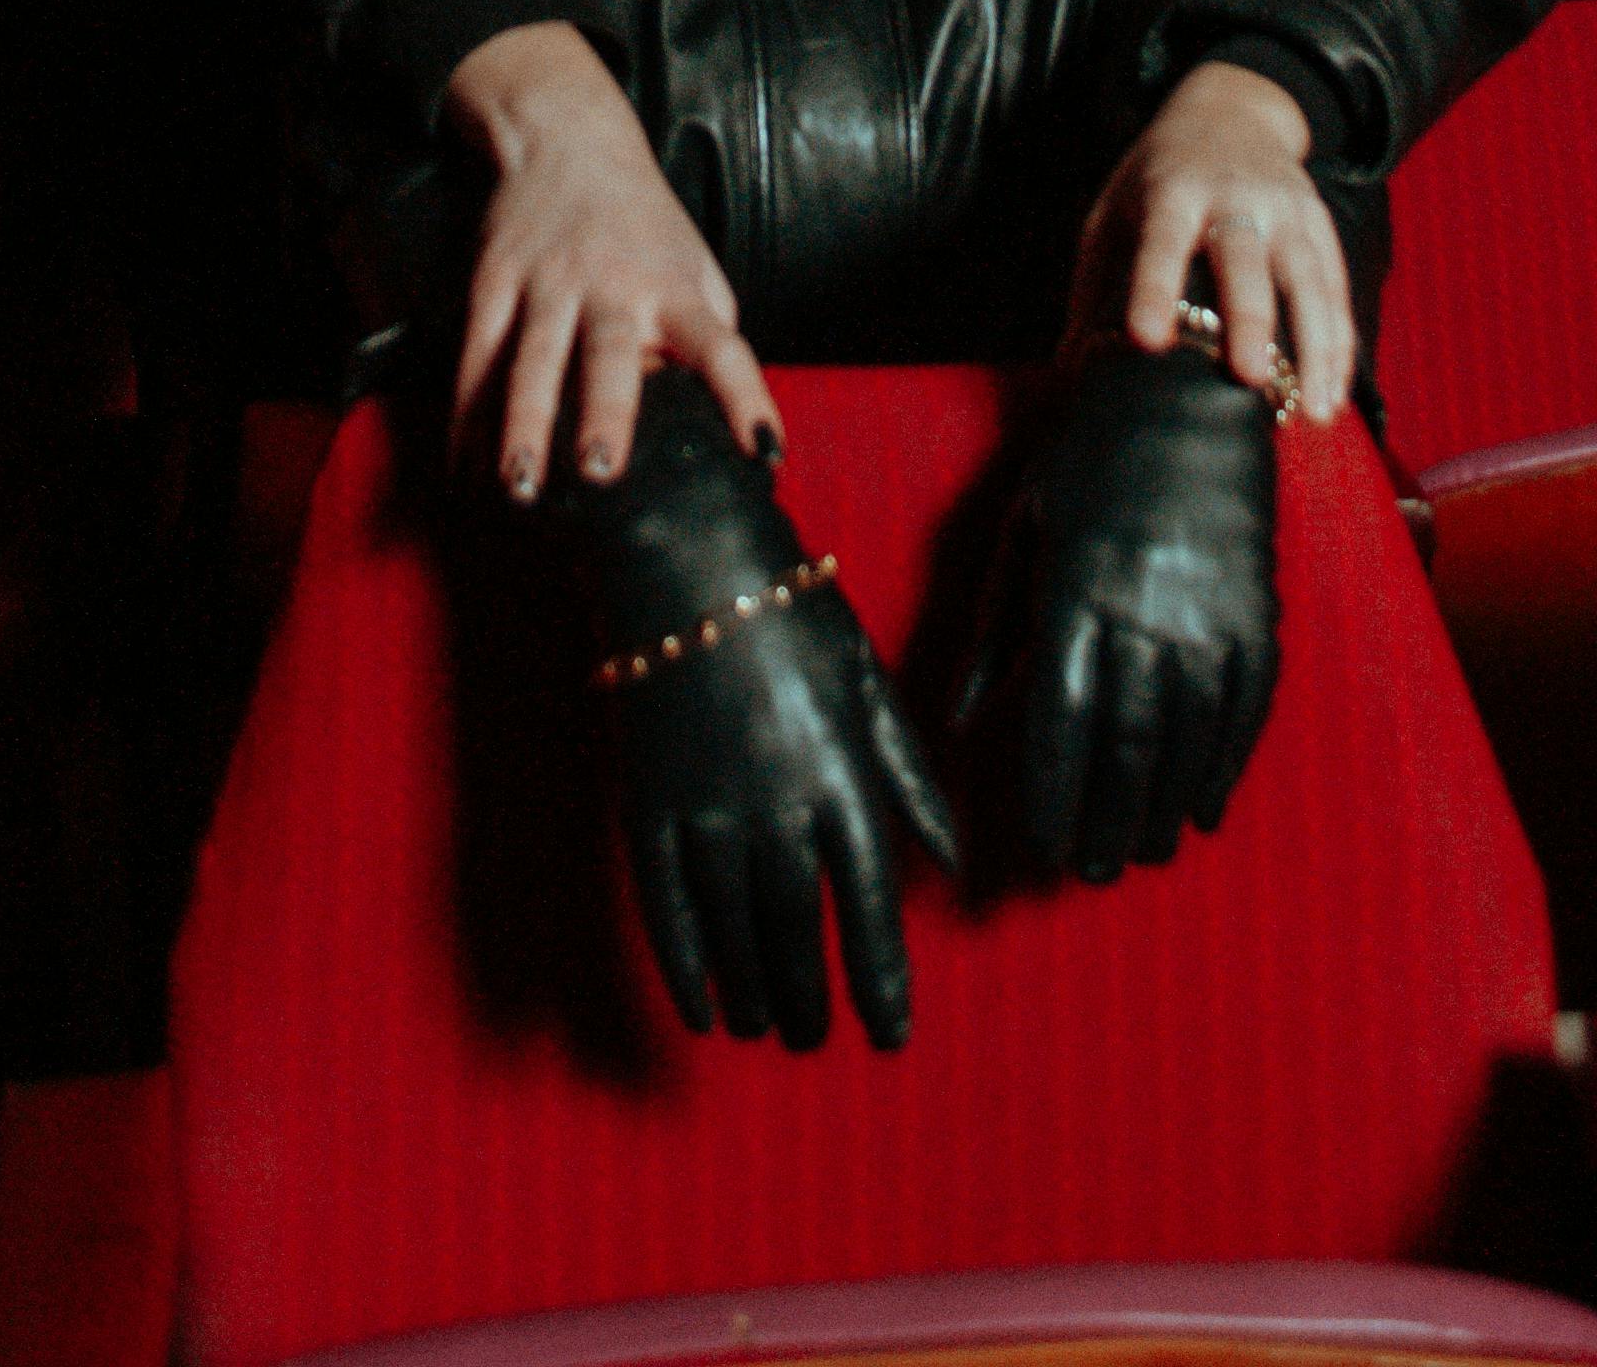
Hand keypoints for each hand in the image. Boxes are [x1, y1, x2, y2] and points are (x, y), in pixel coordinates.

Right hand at [446, 23, 779, 496]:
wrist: (569, 139)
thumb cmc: (644, 224)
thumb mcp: (695, 264)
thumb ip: (710, 331)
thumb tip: (717, 415)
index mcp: (675, 288)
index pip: (722, 346)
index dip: (746, 397)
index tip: (764, 449)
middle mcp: (614, 285)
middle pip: (611, 352)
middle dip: (605, 412)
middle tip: (599, 472)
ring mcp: (548, 281)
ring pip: (533, 358)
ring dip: (523, 425)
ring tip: (518, 486)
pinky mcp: (495, 279)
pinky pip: (476, 355)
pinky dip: (466, 416)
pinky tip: (462, 469)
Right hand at [560, 374, 956, 1050]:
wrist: (686, 559)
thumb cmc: (792, 616)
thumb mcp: (870, 685)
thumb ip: (909, 778)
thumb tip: (949, 862)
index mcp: (840, 771)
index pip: (867, 902)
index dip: (879, 976)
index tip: (891, 1032)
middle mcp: (774, 801)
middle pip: (795, 928)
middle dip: (811, 994)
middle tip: (820, 1038)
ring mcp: (704, 806)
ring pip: (732, 927)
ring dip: (753, 988)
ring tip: (768, 1027)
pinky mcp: (647, 802)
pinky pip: (665, 904)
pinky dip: (683, 963)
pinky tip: (700, 1007)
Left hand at [967, 342, 1279, 882]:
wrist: (1188, 395)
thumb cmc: (1088, 461)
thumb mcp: (1023, 529)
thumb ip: (995, 629)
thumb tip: (955, 718)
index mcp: (1075, 588)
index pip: (1059, 717)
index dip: (1053, 790)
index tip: (1043, 841)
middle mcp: (1144, 609)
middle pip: (1125, 742)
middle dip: (1107, 818)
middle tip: (1094, 871)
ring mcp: (1208, 612)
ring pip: (1187, 737)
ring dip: (1165, 807)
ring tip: (1145, 853)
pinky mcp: (1257, 611)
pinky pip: (1246, 708)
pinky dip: (1226, 766)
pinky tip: (1206, 809)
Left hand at [1066, 60, 1357, 421]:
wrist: (1229, 111)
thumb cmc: (1157, 178)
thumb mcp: (1115, 211)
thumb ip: (1094, 288)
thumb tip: (1067, 374)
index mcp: (1172, 191)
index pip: (1161, 241)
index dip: (1153, 288)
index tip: (1145, 339)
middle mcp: (1233, 196)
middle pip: (1243, 259)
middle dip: (1248, 317)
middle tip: (1246, 377)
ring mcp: (1284, 208)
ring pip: (1306, 277)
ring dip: (1315, 345)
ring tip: (1316, 412)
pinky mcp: (1318, 222)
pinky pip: (1334, 286)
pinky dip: (1339, 341)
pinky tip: (1333, 391)